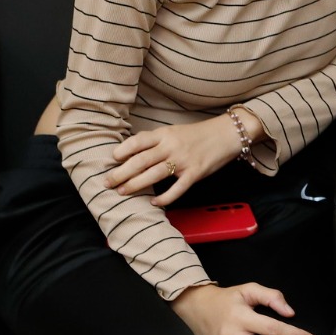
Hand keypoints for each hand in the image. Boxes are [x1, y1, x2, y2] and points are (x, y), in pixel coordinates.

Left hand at [105, 113, 251, 206]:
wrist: (228, 133)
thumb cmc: (199, 134)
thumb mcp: (175, 131)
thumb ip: (156, 142)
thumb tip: (132, 154)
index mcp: (165, 134)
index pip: (138, 141)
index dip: (122, 150)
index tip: (111, 160)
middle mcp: (172, 146)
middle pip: (141, 160)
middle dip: (121, 173)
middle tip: (107, 183)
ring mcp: (184, 160)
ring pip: (154, 174)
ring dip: (135, 184)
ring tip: (122, 192)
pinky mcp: (195, 173)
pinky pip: (177, 188)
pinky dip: (164, 197)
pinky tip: (154, 203)